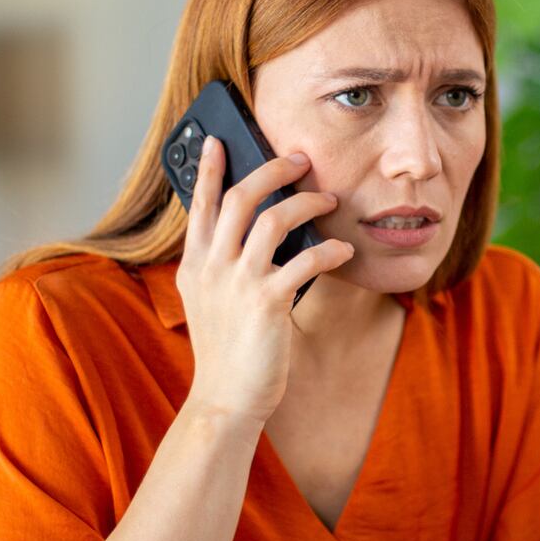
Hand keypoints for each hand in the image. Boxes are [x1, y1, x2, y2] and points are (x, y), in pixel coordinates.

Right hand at [175, 138, 354, 425]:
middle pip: (239, 198)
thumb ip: (223, 266)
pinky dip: (330, 250)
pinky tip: (344, 252)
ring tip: (329, 200)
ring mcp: (238, 283)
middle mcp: (211, 268)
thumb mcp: (211, 302)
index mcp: (194, 265)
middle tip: (299, 159)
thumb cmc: (226, 351)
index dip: (209, 169)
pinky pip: (306, 260)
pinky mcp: (268, 303)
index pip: (200, 204)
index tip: (217, 139)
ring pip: (273, 220)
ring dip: (307, 203)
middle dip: (271, 170)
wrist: (224, 401)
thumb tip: (256, 232)